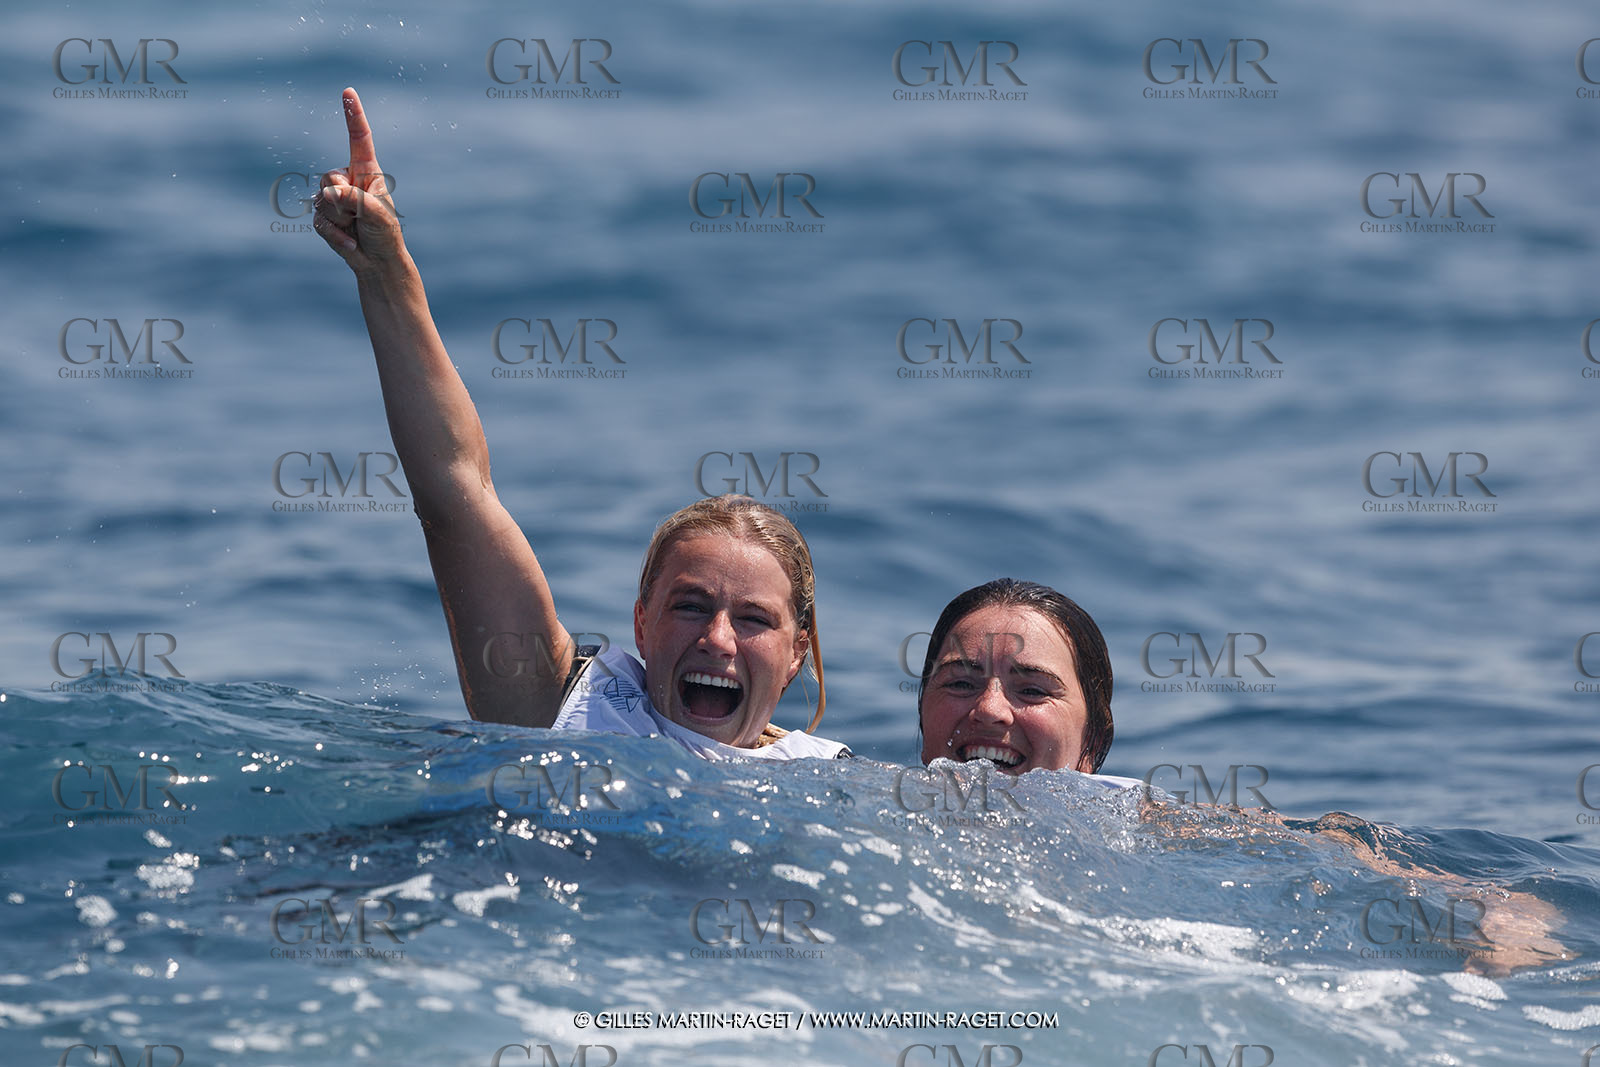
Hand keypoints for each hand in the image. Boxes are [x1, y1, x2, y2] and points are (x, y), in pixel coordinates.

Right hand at [313, 87, 404, 273]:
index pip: (359, 139)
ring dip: (339, 220)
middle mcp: (348, 180)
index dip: (353, 115)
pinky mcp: (324, 216)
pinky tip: (350, 244)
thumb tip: (329, 193)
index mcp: (367, 172)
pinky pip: (318, 221)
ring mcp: (333, 198)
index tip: (348, 92)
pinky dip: (334, 236)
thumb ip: (355, 200)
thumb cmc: (385, 234)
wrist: (378, 263)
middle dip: (342, 200)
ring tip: (356, 229)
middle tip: (360, 217)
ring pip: (321, 200)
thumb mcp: (376, 215)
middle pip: (329, 177)